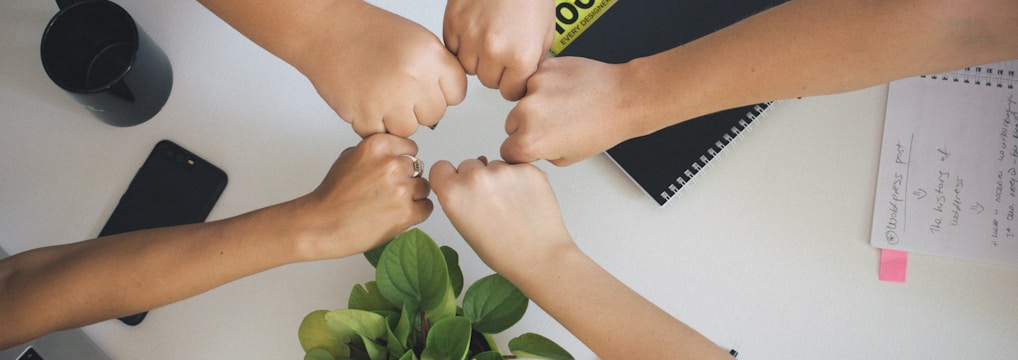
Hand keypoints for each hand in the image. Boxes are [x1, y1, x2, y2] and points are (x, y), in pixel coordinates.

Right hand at [295, 134, 432, 259]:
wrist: (322, 224)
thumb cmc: (332, 195)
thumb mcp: (349, 157)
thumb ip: (376, 152)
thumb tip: (396, 153)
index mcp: (378, 145)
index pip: (411, 148)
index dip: (403, 161)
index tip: (393, 172)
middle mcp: (392, 164)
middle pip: (418, 168)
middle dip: (407, 179)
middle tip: (388, 192)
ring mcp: (401, 188)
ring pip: (424, 188)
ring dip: (413, 197)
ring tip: (391, 205)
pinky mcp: (406, 212)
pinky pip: (426, 208)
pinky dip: (416, 213)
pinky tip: (396, 215)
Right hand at [302, 2, 466, 136]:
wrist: (326, 31)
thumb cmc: (368, 33)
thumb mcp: (417, 40)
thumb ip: (437, 69)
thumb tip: (449, 97)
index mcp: (430, 56)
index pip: (457, 93)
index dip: (442, 92)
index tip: (428, 88)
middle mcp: (413, 78)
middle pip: (434, 115)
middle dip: (418, 107)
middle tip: (399, 90)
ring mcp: (389, 99)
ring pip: (409, 129)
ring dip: (395, 119)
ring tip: (380, 94)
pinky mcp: (366, 116)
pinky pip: (381, 135)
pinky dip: (372, 124)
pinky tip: (366, 100)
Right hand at [429, 157, 572, 274]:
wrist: (540, 257)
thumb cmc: (503, 251)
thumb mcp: (464, 228)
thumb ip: (458, 199)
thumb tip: (463, 179)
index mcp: (453, 193)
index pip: (441, 167)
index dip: (449, 177)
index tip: (458, 185)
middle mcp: (475, 177)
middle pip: (468, 164)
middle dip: (476, 179)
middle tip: (490, 203)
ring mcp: (503, 170)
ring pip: (494, 164)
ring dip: (500, 178)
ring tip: (511, 205)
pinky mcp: (527, 168)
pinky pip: (517, 166)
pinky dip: (520, 178)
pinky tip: (525, 200)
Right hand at [443, 0, 554, 100]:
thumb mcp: (546, 33)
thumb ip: (533, 61)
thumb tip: (523, 79)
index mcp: (521, 56)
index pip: (511, 92)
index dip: (513, 83)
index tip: (513, 77)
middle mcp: (494, 50)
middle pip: (489, 82)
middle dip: (496, 70)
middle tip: (502, 52)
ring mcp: (470, 36)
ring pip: (468, 67)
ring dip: (477, 58)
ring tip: (488, 39)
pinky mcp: (454, 22)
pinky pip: (453, 48)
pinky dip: (462, 43)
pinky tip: (475, 31)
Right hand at [501, 57, 643, 165]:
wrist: (623, 97)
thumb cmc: (603, 127)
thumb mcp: (567, 158)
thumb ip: (540, 153)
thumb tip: (527, 146)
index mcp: (531, 141)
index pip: (507, 150)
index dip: (521, 151)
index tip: (531, 147)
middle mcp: (527, 112)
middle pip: (511, 124)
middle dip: (526, 127)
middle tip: (554, 126)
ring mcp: (534, 87)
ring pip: (521, 101)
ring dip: (535, 105)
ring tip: (563, 107)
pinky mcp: (544, 68)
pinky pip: (535, 81)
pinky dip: (546, 86)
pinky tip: (565, 91)